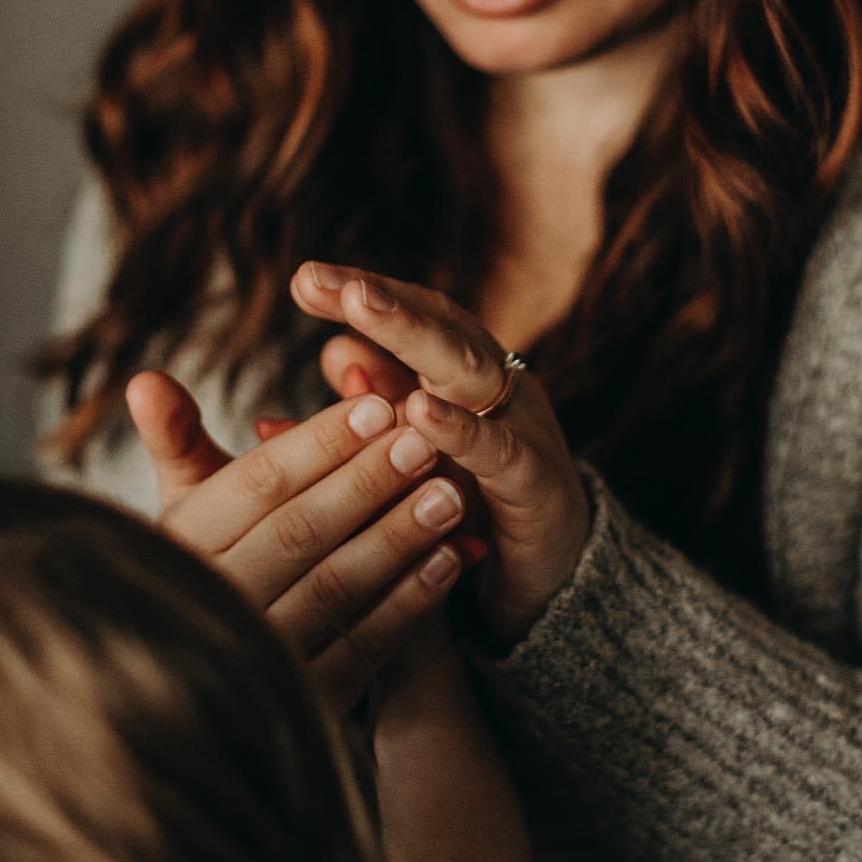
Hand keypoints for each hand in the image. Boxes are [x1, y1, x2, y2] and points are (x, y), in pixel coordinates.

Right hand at [125, 370, 469, 704]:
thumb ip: (176, 439)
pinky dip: (410, 601)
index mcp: (181, 544)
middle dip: (368, 484)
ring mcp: (257, 659)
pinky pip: (362, 648)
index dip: (321, 444)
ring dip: (399, 538)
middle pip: (299, 533)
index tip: (381, 405)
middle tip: (425, 442)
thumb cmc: (207, 560)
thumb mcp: (186, 503)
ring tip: (451, 495)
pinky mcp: (303, 704)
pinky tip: (448, 560)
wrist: (201, 689)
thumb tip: (144, 379)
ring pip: (335, 589)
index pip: (256, 486)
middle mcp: (212, 603)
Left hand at [291, 264, 592, 647]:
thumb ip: (385, 406)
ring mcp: (522, 427)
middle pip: (441, 326)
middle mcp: (500, 386)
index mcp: (469, 374)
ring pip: (468, 370)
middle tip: (323, 280)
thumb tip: (332, 351)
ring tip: (361, 308)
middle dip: (381, 301)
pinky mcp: (535, 482)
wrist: (558, 582)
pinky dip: (459, 429)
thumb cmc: (482, 506)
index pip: (419, 315)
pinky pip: (497, 449)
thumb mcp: (423, 453)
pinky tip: (419, 412)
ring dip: (412, 336)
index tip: (304, 280)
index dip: (365, 294)